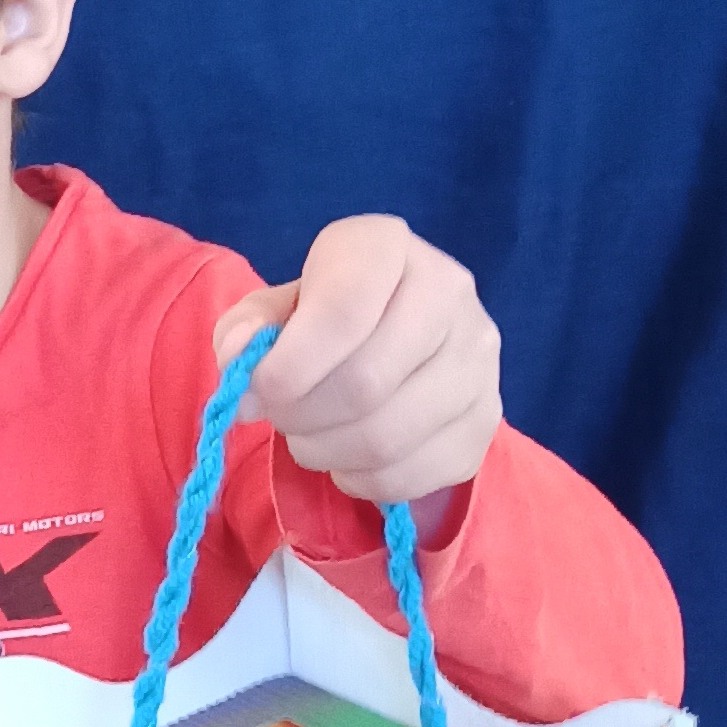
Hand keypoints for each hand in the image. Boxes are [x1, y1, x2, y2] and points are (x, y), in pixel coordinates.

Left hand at [215, 217, 502, 505]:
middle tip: (280, 418)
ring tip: (309, 438)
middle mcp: (449, 290)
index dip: (289, 365)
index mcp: (386, 246)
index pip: (344, 309)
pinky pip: (408, 473)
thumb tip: (240, 356)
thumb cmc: (323, 325)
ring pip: (386, 437)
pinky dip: (361, 480)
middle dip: (302, 416)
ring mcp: (478, 358)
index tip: (255, 392)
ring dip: (326, 452)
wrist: (398, 350)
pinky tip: (349, 456)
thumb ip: (246, 329)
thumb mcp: (275, 312)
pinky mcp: (485, 419)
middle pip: (365, 382)